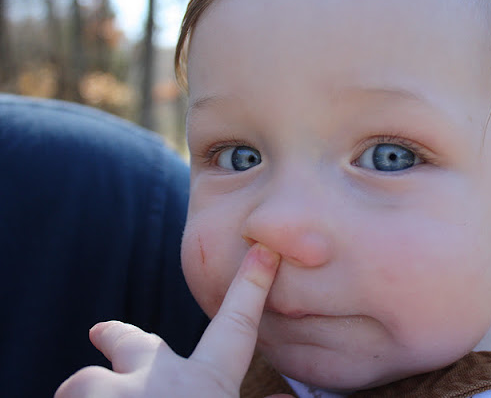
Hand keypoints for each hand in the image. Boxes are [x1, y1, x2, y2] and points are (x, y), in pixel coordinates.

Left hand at [55, 244, 290, 397]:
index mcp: (206, 387)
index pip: (238, 327)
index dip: (253, 285)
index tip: (263, 249)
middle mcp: (159, 382)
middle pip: (135, 342)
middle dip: (119, 334)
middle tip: (100, 331)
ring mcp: (115, 396)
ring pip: (85, 384)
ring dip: (87, 397)